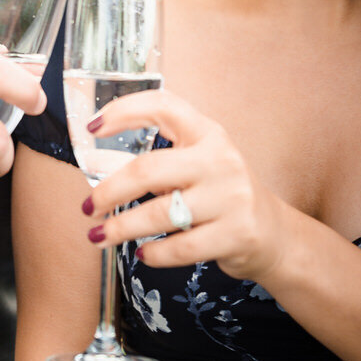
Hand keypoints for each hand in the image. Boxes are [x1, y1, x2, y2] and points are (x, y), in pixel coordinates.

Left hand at [82, 90, 289, 284]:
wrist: (273, 233)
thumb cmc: (219, 194)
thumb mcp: (193, 166)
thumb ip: (152, 163)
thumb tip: (93, 162)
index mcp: (207, 133)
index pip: (162, 106)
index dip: (124, 111)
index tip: (93, 128)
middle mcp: (220, 159)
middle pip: (148, 169)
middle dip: (109, 191)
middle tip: (87, 206)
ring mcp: (231, 197)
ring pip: (159, 214)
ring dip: (121, 228)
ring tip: (98, 236)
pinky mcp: (236, 233)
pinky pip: (181, 248)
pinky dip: (154, 254)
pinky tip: (142, 253)